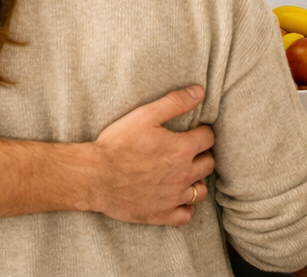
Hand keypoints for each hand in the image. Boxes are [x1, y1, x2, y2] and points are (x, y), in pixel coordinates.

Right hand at [85, 85, 214, 225]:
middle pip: (208, 164)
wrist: (97, 176)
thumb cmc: (119, 143)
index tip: (195, 130)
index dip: (202, 131)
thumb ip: (175, 102)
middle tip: (189, 149)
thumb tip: (199, 92)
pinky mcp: (163, 214)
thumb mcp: (146, 114)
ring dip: (196, 180)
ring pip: (200, 191)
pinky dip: (186, 206)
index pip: (208, 138)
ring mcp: (174, 197)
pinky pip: (186, 215)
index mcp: (182, 149)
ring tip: (185, 173)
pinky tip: (177, 197)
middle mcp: (184, 174)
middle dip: (202, 154)